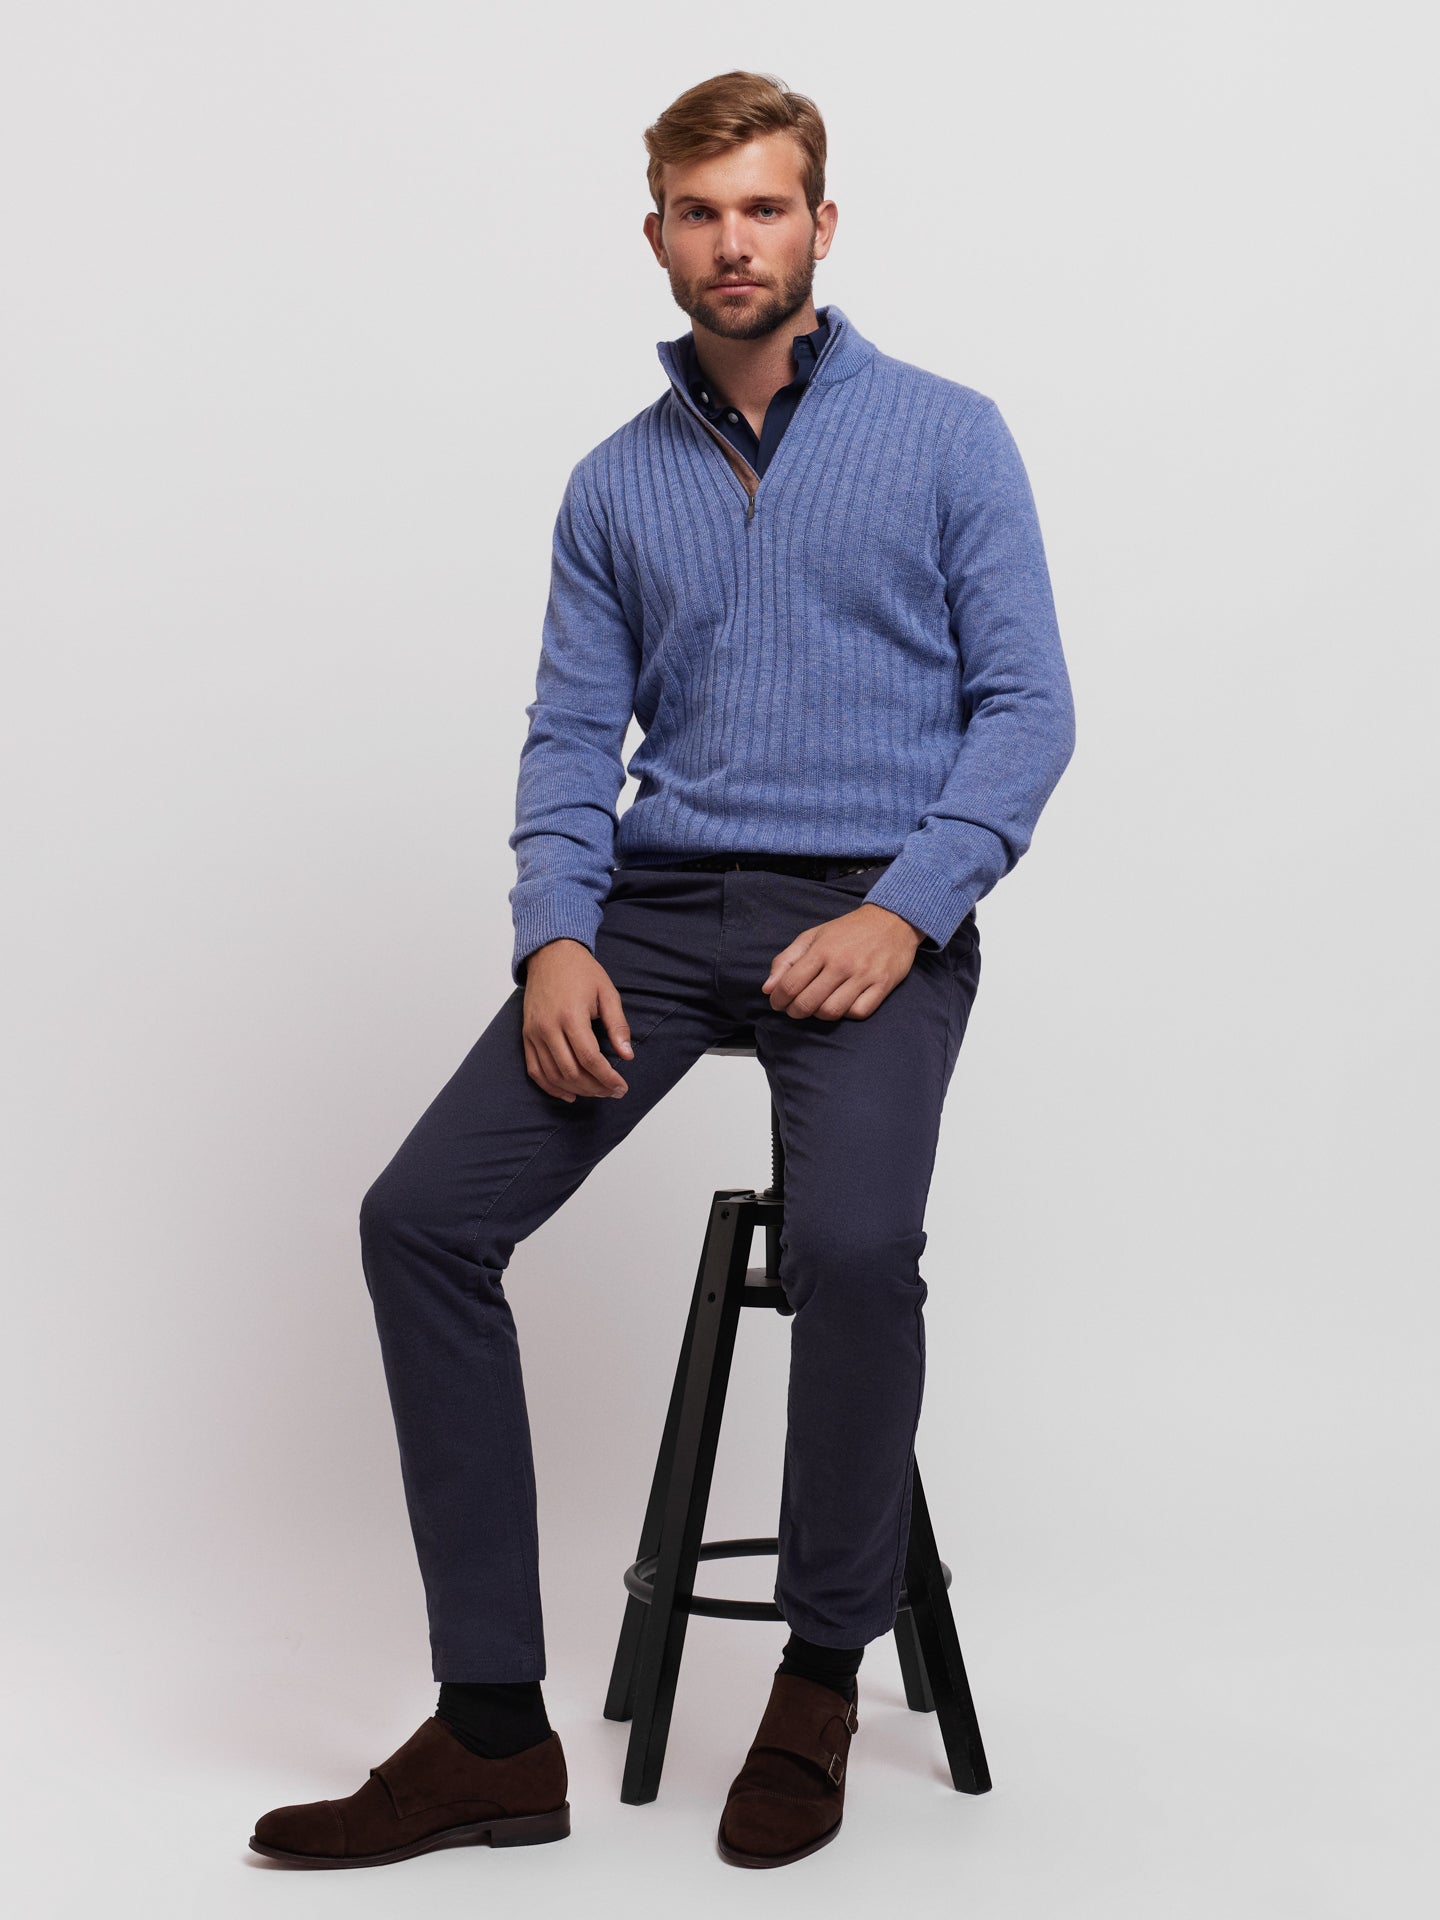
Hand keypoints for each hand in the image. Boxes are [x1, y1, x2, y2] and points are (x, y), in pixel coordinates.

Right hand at [521, 939, 634, 1102]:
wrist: (550, 954)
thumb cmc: (581, 972)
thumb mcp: (607, 993)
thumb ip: (618, 1025)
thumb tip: (627, 1055)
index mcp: (571, 1015)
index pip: (590, 1058)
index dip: (607, 1078)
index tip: (621, 1087)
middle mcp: (548, 1027)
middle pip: (571, 1071)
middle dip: (595, 1087)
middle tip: (613, 1091)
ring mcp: (534, 1033)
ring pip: (553, 1075)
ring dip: (576, 1090)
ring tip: (596, 1092)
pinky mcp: (526, 1036)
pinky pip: (535, 1070)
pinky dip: (551, 1087)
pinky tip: (569, 1094)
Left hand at [762, 904, 925, 1020]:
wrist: (892, 919)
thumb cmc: (848, 930)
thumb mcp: (813, 936)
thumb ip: (786, 960)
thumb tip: (768, 989)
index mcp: (821, 949)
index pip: (790, 984)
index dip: (778, 1000)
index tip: (778, 1002)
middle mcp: (842, 963)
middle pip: (808, 1003)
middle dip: (795, 1012)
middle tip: (795, 1009)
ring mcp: (863, 975)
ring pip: (831, 1012)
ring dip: (819, 1015)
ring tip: (818, 1006)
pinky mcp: (883, 985)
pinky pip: (858, 1012)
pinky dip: (847, 1014)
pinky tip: (843, 1004)